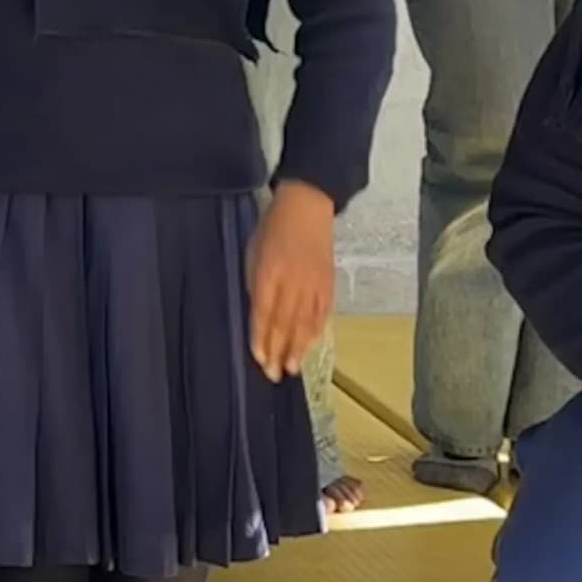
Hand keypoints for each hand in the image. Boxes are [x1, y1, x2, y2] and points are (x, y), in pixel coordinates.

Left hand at [247, 180, 336, 380]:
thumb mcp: (254, 251)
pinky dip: (315, 331)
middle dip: (279, 351)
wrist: (308, 206)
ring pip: (306, 323)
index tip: (259, 359)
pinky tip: (310, 344)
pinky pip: (322, 313)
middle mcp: (293, 281)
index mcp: (270, 272)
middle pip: (286, 323)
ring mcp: (314, 283)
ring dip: (298, 348)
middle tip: (274, 375)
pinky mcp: (328, 283)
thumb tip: (259, 313)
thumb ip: (256, 283)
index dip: (261, 338)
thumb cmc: (273, 227)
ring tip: (292, 368)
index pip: (264, 313)